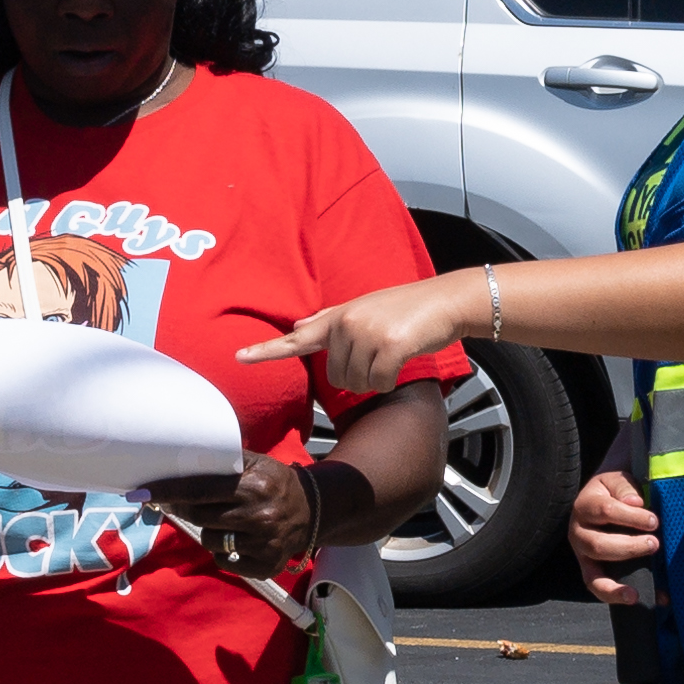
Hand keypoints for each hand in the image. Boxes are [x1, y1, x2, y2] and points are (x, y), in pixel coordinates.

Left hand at [143, 448, 322, 577]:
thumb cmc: (273, 482)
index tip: (140, 493)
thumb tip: (176, 459)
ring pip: (210, 541)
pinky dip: (225, 553)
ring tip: (229, 521)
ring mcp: (264, 543)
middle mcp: (259, 515)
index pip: (199, 489)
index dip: (167, 491)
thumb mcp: (255, 463)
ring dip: (211, 531)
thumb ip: (222, 461)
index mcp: (253, 485)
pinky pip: (224, 562)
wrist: (313, 510)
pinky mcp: (266, 566)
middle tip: (194, 504)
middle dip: (190, 510)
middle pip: (199, 517)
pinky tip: (240, 540)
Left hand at [245, 274, 475, 406]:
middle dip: (358, 374)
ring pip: (357, 382)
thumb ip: (329, 320)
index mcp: (337, 317)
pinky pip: (378, 382)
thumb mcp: (364, 308)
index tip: (239, 357)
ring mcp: (366, 334)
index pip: (296, 338)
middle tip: (379, 351)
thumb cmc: (405, 308)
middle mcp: (346, 324)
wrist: (444, 301)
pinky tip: (400, 360)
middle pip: (336, 377)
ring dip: (375, 377)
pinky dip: (389, 380)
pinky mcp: (388, 346)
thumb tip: (298, 325)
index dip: (266, 350)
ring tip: (391, 351)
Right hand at [568, 463, 663, 606]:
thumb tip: (635, 501)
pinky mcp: (591, 569)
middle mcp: (578, 532)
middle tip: (654, 544)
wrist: (606, 497)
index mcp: (585, 506)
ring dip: (620, 578)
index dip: (631, 517)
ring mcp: (583, 554)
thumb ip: (625, 487)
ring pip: (594, 573)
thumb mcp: (618, 480)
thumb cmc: (616, 490)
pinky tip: (637, 598)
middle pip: (597, 545)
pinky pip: (597, 587)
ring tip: (644, 578)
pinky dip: (615, 595)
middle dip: (629, 547)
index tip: (654, 521)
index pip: (605, 511)